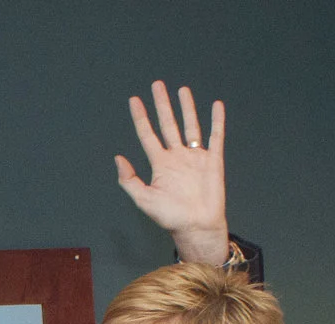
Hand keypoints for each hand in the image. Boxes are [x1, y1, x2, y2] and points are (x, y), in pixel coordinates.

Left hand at [114, 81, 228, 263]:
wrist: (196, 227)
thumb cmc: (170, 217)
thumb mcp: (144, 200)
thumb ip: (129, 180)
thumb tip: (118, 158)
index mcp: (160, 164)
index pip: (147, 135)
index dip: (140, 117)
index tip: (134, 100)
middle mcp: (176, 157)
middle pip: (168, 124)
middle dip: (162, 105)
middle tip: (157, 85)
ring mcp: (195, 157)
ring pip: (190, 126)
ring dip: (186, 108)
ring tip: (182, 90)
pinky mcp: (213, 160)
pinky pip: (216, 136)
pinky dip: (216, 121)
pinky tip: (216, 106)